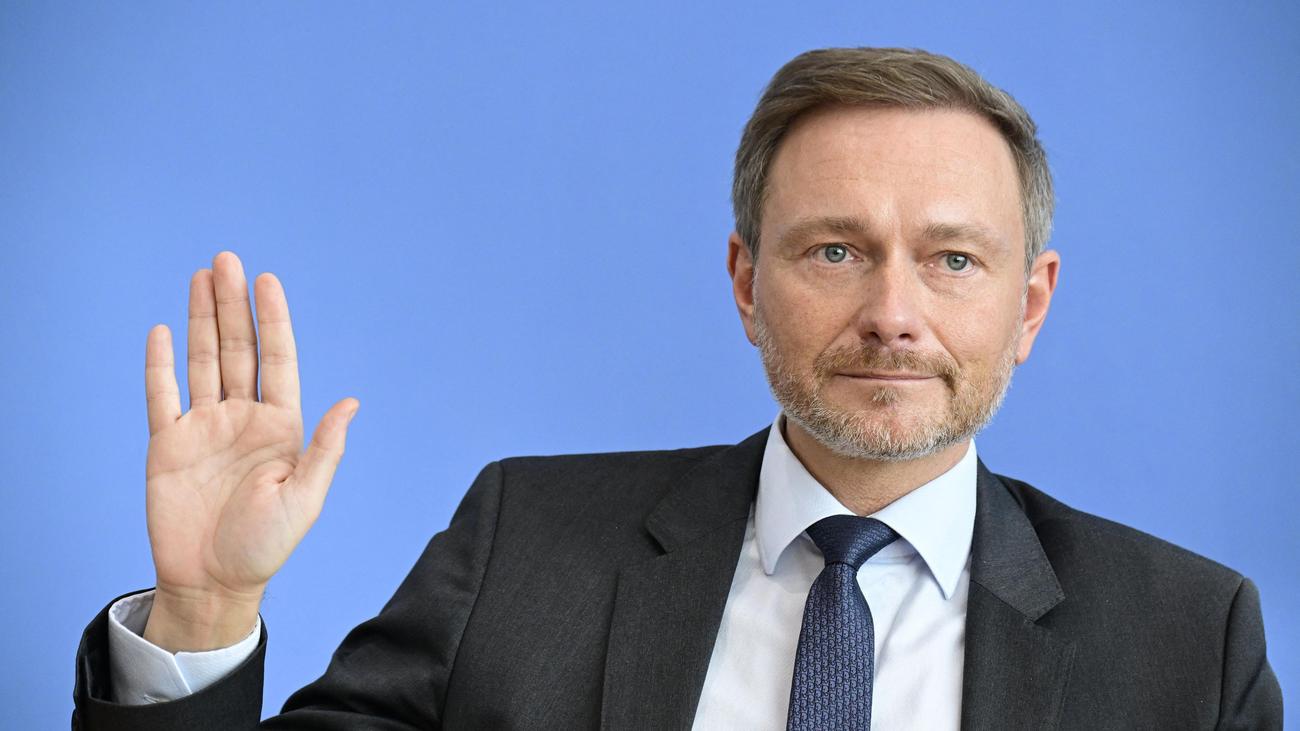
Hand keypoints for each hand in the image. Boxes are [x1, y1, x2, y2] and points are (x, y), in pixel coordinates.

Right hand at [141, 251, 358, 650]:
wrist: (213, 581)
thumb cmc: (265, 546)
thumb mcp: (304, 498)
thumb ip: (324, 448)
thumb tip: (351, 402)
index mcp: (281, 426)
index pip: (277, 360)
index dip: (272, 319)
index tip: (267, 280)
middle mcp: (243, 418)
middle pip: (238, 349)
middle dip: (232, 304)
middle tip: (226, 259)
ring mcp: (204, 427)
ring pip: (203, 361)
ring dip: (201, 320)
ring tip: (201, 277)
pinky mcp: (168, 444)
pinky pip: (163, 395)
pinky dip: (160, 364)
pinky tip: (162, 331)